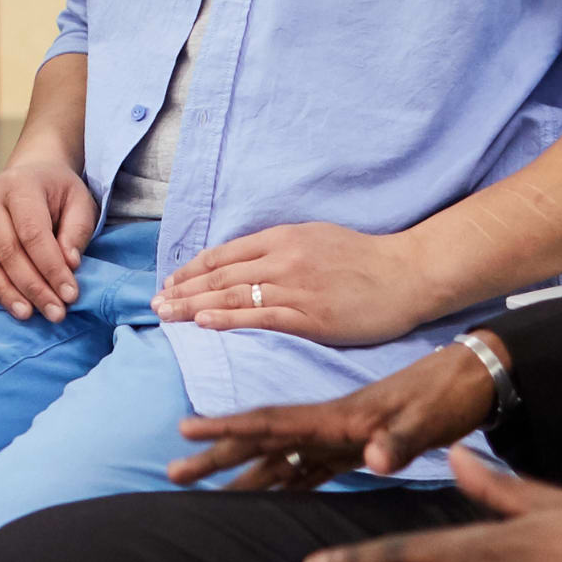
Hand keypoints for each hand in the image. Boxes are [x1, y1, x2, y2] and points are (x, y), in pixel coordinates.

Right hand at [0, 147, 99, 320]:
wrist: (31, 173)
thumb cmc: (57, 192)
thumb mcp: (80, 202)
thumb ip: (77, 232)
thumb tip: (69, 264)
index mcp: (20, 186)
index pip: (33, 233)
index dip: (51, 267)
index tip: (70, 295)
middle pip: (7, 250)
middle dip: (32, 286)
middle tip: (54, 312)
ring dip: (2, 290)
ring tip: (25, 313)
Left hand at [153, 220, 444, 344]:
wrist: (408, 273)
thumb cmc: (365, 258)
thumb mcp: (316, 238)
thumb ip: (281, 248)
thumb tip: (249, 260)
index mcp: (283, 238)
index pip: (225, 254)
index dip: (193, 269)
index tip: (170, 282)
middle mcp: (282, 259)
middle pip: (220, 275)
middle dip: (182, 289)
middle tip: (154, 303)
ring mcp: (295, 287)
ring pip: (232, 295)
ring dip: (193, 305)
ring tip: (165, 314)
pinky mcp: (310, 316)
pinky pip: (259, 317)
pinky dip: (227, 319)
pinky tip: (202, 323)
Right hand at [166, 342, 493, 489]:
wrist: (471, 382)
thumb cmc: (447, 398)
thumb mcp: (427, 420)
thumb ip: (399, 439)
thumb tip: (374, 461)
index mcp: (336, 419)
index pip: (271, 424)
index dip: (228, 428)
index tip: (186, 430)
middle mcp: (327, 428)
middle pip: (261, 442)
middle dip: (215, 455)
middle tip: (172, 473)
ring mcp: (337, 439)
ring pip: (277, 459)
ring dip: (239, 474)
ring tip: (201, 491)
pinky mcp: (352, 450)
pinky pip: (305, 470)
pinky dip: (278, 483)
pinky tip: (261, 498)